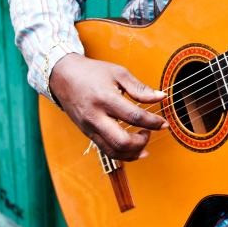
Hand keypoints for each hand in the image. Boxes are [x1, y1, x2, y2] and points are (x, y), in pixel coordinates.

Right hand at [49, 53, 167, 160]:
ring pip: (113, 152)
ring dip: (133, 152)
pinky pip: (106, 150)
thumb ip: (140, 88)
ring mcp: (90, 128)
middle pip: (121, 142)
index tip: (164, 123)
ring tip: (143, 141)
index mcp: (106, 99)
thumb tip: (160, 97)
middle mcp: (96, 117)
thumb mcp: (118, 73)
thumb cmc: (92, 72)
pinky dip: (122, 154)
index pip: (134, 117)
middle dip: (141, 142)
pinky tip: (133, 149)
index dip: (153, 122)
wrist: (63, 77)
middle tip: (150, 132)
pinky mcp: (87, 134)